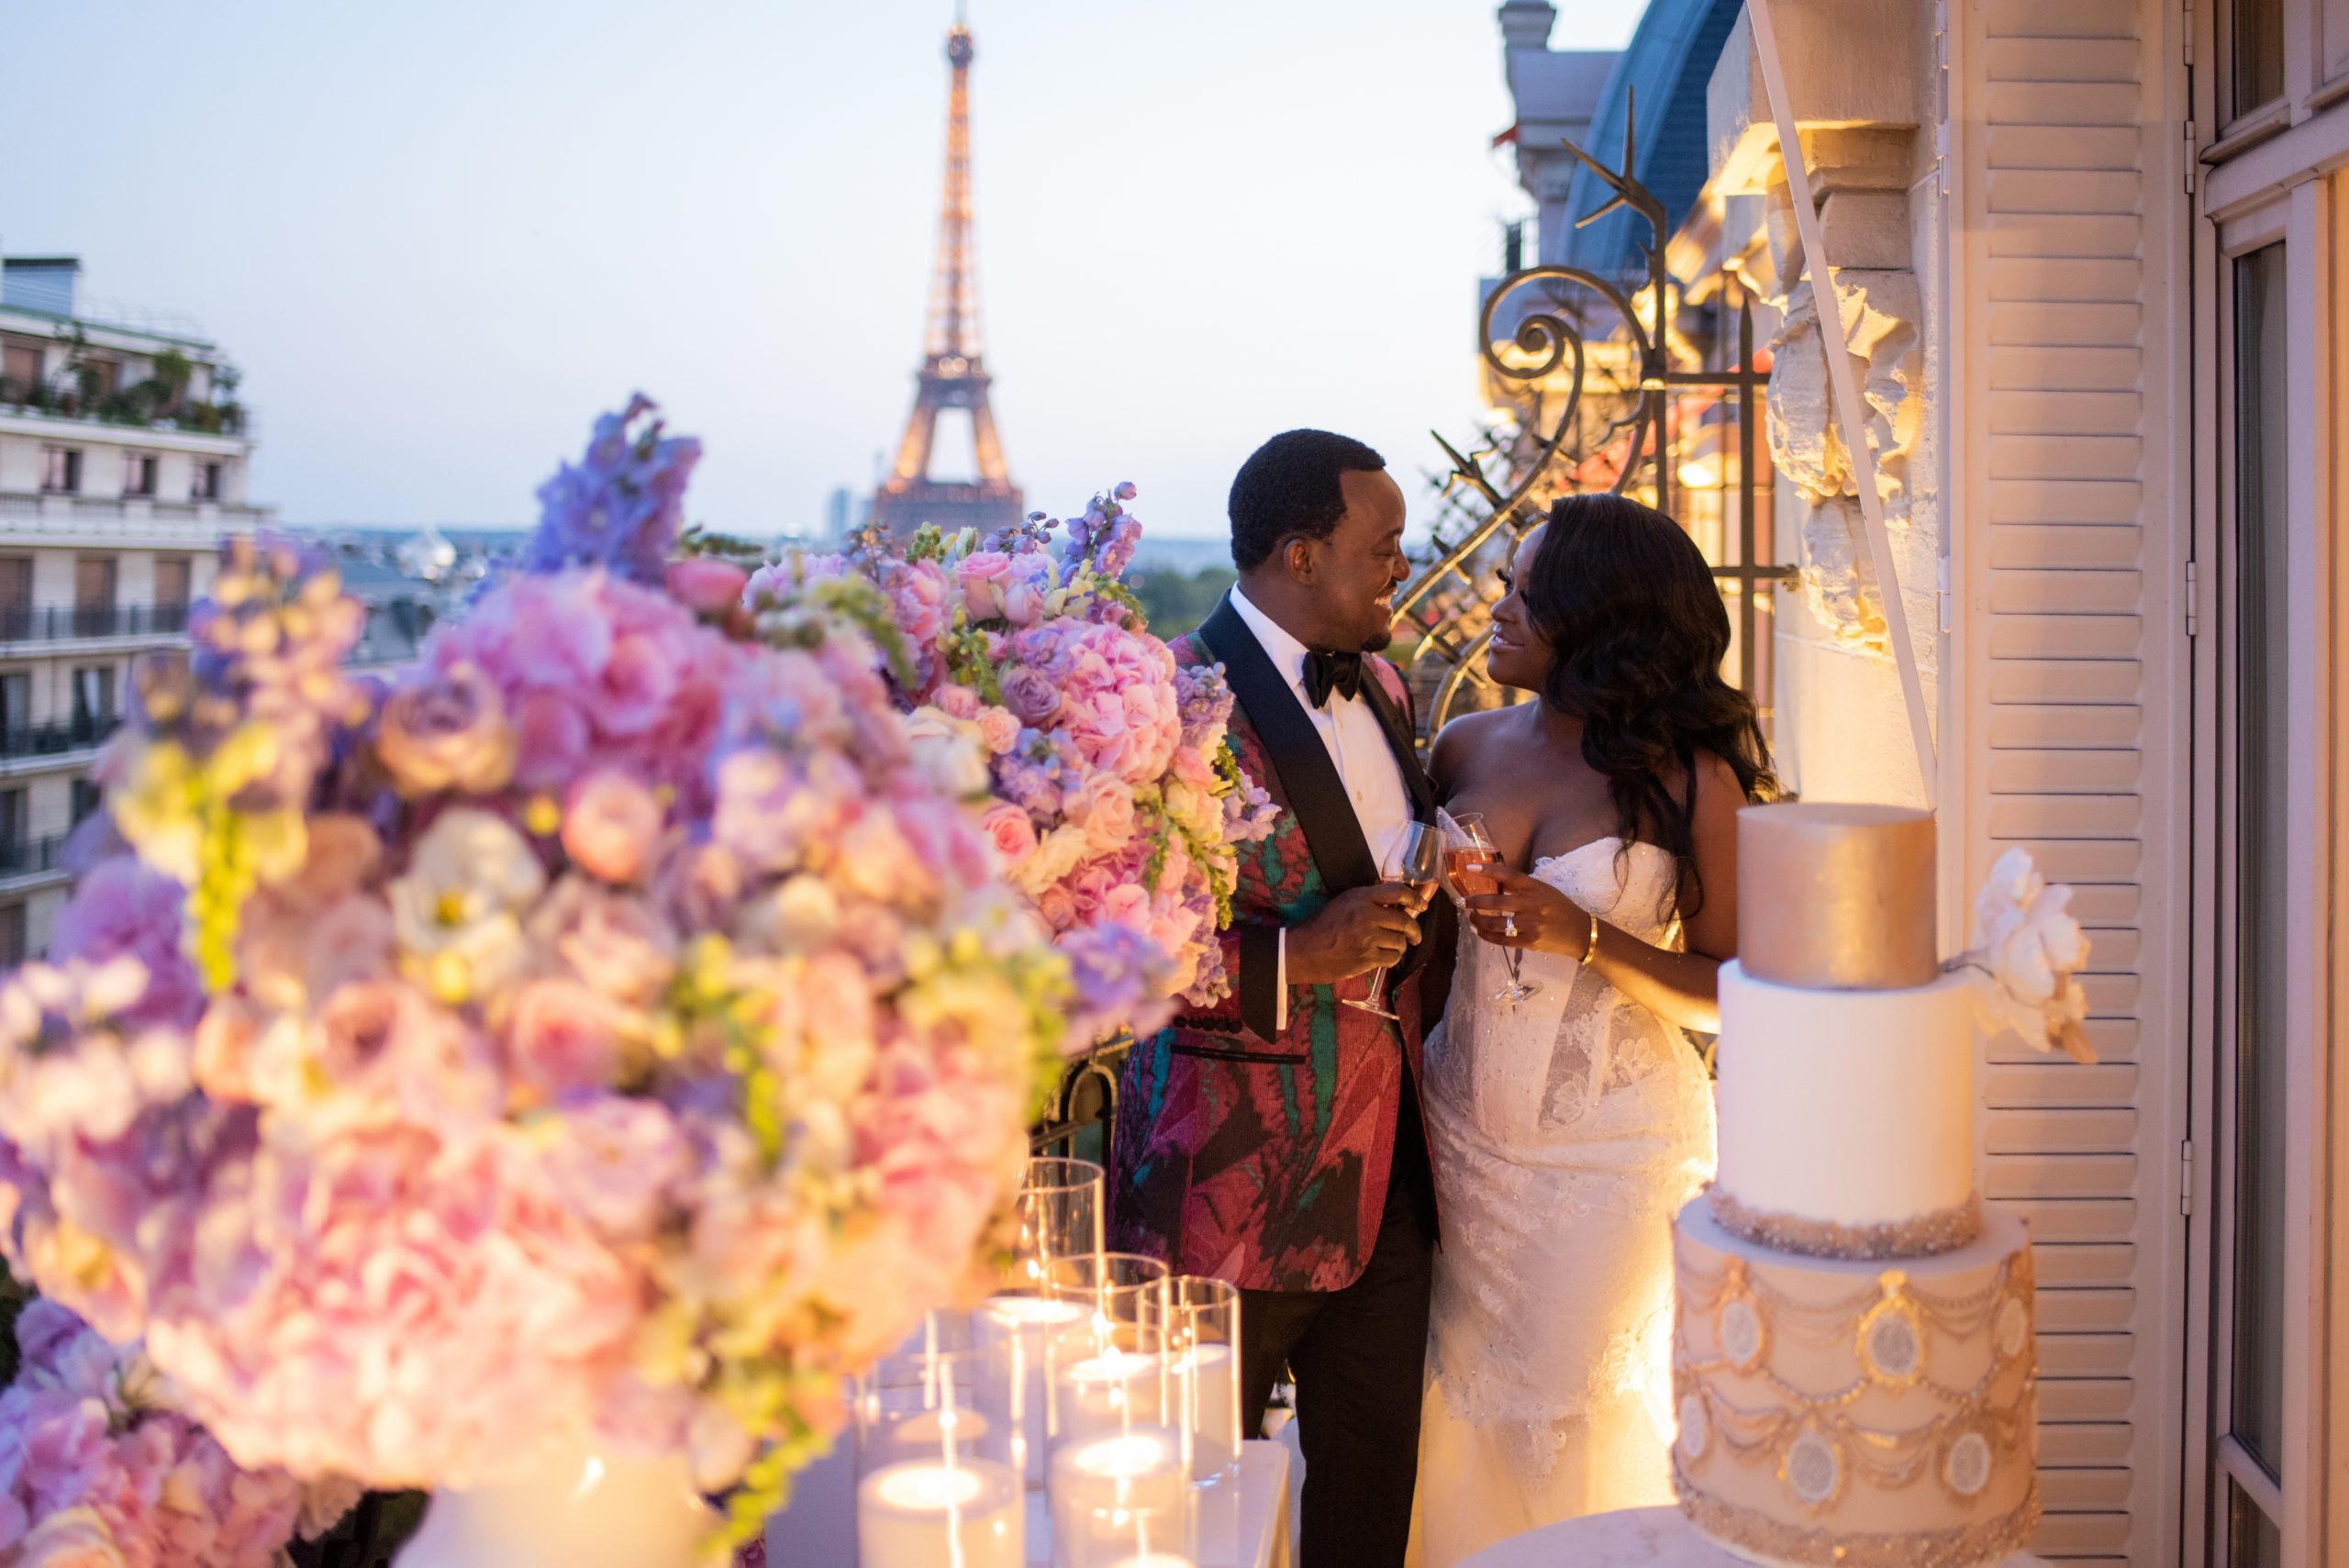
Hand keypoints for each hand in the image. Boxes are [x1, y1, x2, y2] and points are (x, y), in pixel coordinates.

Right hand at [1287, 882, 1426, 984]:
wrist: (1303, 950)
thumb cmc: (1321, 925)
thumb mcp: (1343, 902)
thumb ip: (1367, 901)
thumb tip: (1396, 905)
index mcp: (1361, 897)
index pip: (1397, 892)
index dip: (1415, 898)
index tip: (1422, 906)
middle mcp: (1368, 915)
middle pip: (1404, 921)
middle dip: (1414, 930)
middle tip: (1414, 936)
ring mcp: (1368, 938)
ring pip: (1400, 942)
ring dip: (1400, 945)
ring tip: (1391, 946)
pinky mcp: (1367, 958)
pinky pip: (1392, 958)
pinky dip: (1391, 958)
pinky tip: (1383, 956)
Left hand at [1464, 868, 1590, 957]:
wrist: (1579, 932)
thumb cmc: (1559, 907)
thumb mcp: (1544, 890)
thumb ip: (1521, 887)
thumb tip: (1495, 882)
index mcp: (1535, 888)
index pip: (1509, 875)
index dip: (1488, 870)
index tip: (1470, 868)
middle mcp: (1532, 904)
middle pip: (1496, 901)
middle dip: (1475, 902)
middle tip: (1463, 902)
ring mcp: (1531, 924)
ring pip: (1496, 923)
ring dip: (1478, 920)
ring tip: (1471, 918)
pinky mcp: (1530, 941)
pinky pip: (1502, 939)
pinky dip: (1487, 936)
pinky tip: (1480, 932)